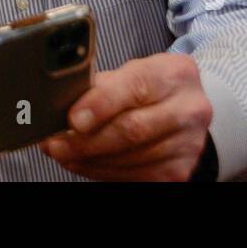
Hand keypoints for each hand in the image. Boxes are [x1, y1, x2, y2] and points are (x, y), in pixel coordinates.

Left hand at [40, 53, 211, 180]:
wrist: (186, 109)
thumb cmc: (152, 87)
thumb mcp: (132, 72)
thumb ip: (102, 84)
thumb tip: (62, 104)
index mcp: (175, 73)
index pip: (135, 86)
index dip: (101, 104)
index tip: (73, 119)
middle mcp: (190, 109)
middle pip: (133, 129)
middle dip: (87, 140)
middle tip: (56, 143)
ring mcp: (188, 144)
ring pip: (130, 158)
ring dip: (89, 159)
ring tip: (62, 153)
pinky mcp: (179, 171)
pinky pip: (134, 176)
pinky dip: (102, 171)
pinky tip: (83, 163)